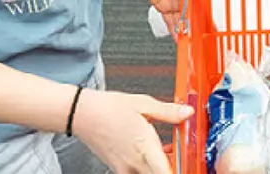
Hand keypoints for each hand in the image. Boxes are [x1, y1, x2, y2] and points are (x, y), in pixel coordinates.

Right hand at [72, 89, 193, 173]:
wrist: (82, 114)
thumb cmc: (109, 108)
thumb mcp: (144, 104)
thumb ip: (168, 112)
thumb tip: (187, 112)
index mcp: (144, 147)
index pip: (165, 171)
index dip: (177, 171)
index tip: (186, 166)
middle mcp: (134, 162)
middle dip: (172, 167)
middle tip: (179, 155)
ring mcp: (124, 168)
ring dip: (160, 167)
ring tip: (168, 152)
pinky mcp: (118, 168)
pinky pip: (138, 173)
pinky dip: (150, 166)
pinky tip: (153, 152)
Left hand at [124, 0, 206, 36]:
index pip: (199, 2)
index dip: (205, 13)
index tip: (210, 24)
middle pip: (191, 13)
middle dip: (196, 25)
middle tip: (200, 37)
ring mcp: (172, 1)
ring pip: (181, 19)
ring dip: (185, 29)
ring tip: (189, 40)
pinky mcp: (162, 5)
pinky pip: (169, 20)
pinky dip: (173, 29)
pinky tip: (177, 36)